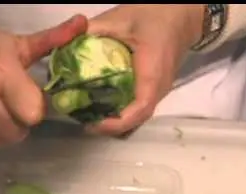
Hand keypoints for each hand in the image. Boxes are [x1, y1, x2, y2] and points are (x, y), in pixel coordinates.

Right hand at [0, 14, 86, 145]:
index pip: (33, 113)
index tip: (31, 99)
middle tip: (14, 105)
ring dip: (5, 130)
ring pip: (0, 141)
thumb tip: (83, 24)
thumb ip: (51, 40)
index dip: (36, 109)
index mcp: (0, 71)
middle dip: (21, 121)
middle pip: (18, 132)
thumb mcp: (14, 43)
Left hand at [86, 5, 203, 134]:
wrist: (181, 15)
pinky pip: (139, 107)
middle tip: (85, 122)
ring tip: (91, 117)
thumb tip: (64, 45)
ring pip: (138, 116)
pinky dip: (122, 112)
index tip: (94, 124)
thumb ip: (93, 31)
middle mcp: (159, 88)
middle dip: (112, 126)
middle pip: (137, 119)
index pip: (140, 109)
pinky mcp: (156, 87)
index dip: (118, 122)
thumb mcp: (121, 19)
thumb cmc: (155, 15)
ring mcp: (159, 90)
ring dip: (117, 121)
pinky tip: (104, 106)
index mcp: (153, 73)